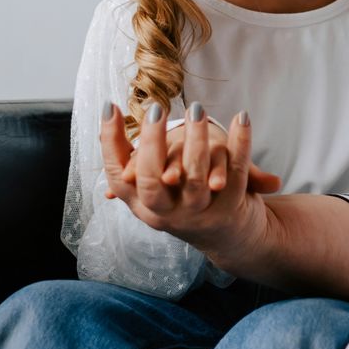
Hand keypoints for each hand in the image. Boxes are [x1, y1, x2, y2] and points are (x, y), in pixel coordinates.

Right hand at [99, 102, 277, 257]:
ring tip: (196, 108)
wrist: (231, 240)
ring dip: (196, 139)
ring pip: (195, 177)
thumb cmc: (185, 201)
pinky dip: (240, 142)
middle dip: (152, 142)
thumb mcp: (158, 185)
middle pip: (153, 181)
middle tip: (156, 108)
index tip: (110, 108)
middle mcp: (167, 213)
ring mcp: (198, 212)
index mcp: (144, 205)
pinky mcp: (231, 207)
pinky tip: (241, 117)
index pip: (118, 177)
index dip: (110, 143)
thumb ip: (135, 154)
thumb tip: (106, 111)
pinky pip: (236, 171)